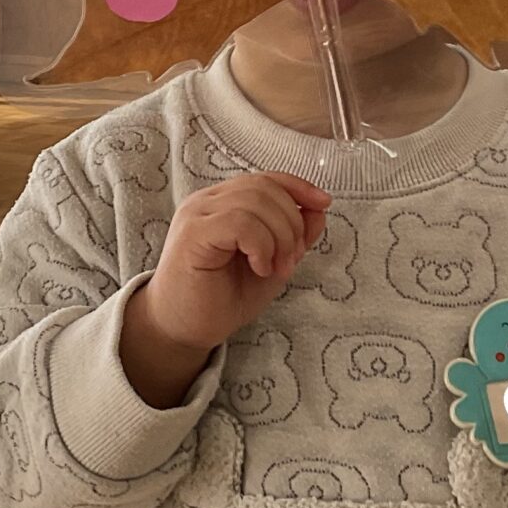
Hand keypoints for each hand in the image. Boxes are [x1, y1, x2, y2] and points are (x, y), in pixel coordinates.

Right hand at [119, 174, 330, 406]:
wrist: (183, 329)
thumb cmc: (221, 298)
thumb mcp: (271, 263)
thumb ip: (293, 236)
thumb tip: (319, 209)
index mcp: (224, 203)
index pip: (266, 178)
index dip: (298, 187)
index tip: (324, 204)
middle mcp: (208, 201)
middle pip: (265, 187)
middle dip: (291, 223)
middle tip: (291, 261)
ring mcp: (198, 214)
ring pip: (255, 201)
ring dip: (279, 237)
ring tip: (275, 268)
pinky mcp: (193, 233)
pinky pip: (239, 221)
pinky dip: (260, 244)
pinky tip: (259, 267)